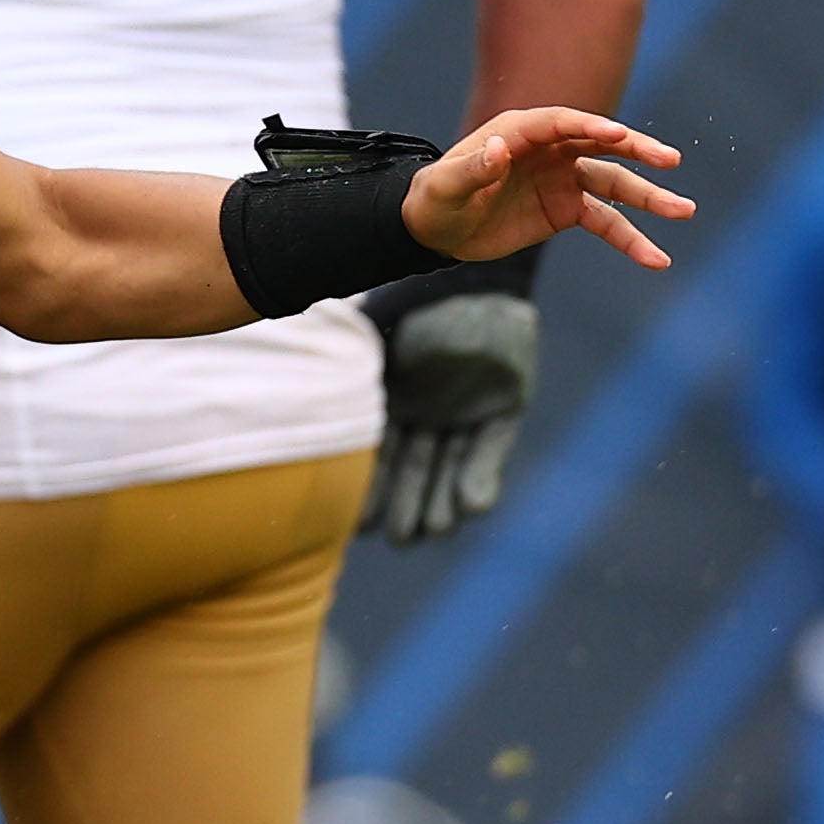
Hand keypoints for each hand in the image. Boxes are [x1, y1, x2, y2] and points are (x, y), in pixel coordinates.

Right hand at [366, 273, 538, 546]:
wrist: (471, 283)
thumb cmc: (413, 314)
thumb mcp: (375, 356)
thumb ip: (366, 400)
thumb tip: (320, 442)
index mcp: (391, 402)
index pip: (380, 458)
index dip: (372, 493)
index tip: (362, 527)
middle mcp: (427, 413)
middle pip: (415, 470)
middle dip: (408, 506)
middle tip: (402, 540)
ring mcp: (464, 411)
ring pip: (449, 466)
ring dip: (441, 500)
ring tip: (435, 529)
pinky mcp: (503, 408)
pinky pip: (491, 449)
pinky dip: (481, 478)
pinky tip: (472, 507)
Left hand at [398, 107, 690, 269]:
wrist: (437, 230)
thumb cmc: (435, 199)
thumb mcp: (445, 187)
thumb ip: (472, 168)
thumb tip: (499, 149)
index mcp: (519, 132)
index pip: (562, 124)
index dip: (590, 127)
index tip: (620, 135)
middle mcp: (550, 150)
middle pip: (601, 145)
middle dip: (637, 151)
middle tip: (670, 161)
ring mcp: (564, 178)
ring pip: (615, 184)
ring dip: (648, 198)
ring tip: (684, 211)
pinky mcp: (568, 209)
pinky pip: (607, 222)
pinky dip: (631, 239)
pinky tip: (656, 259)